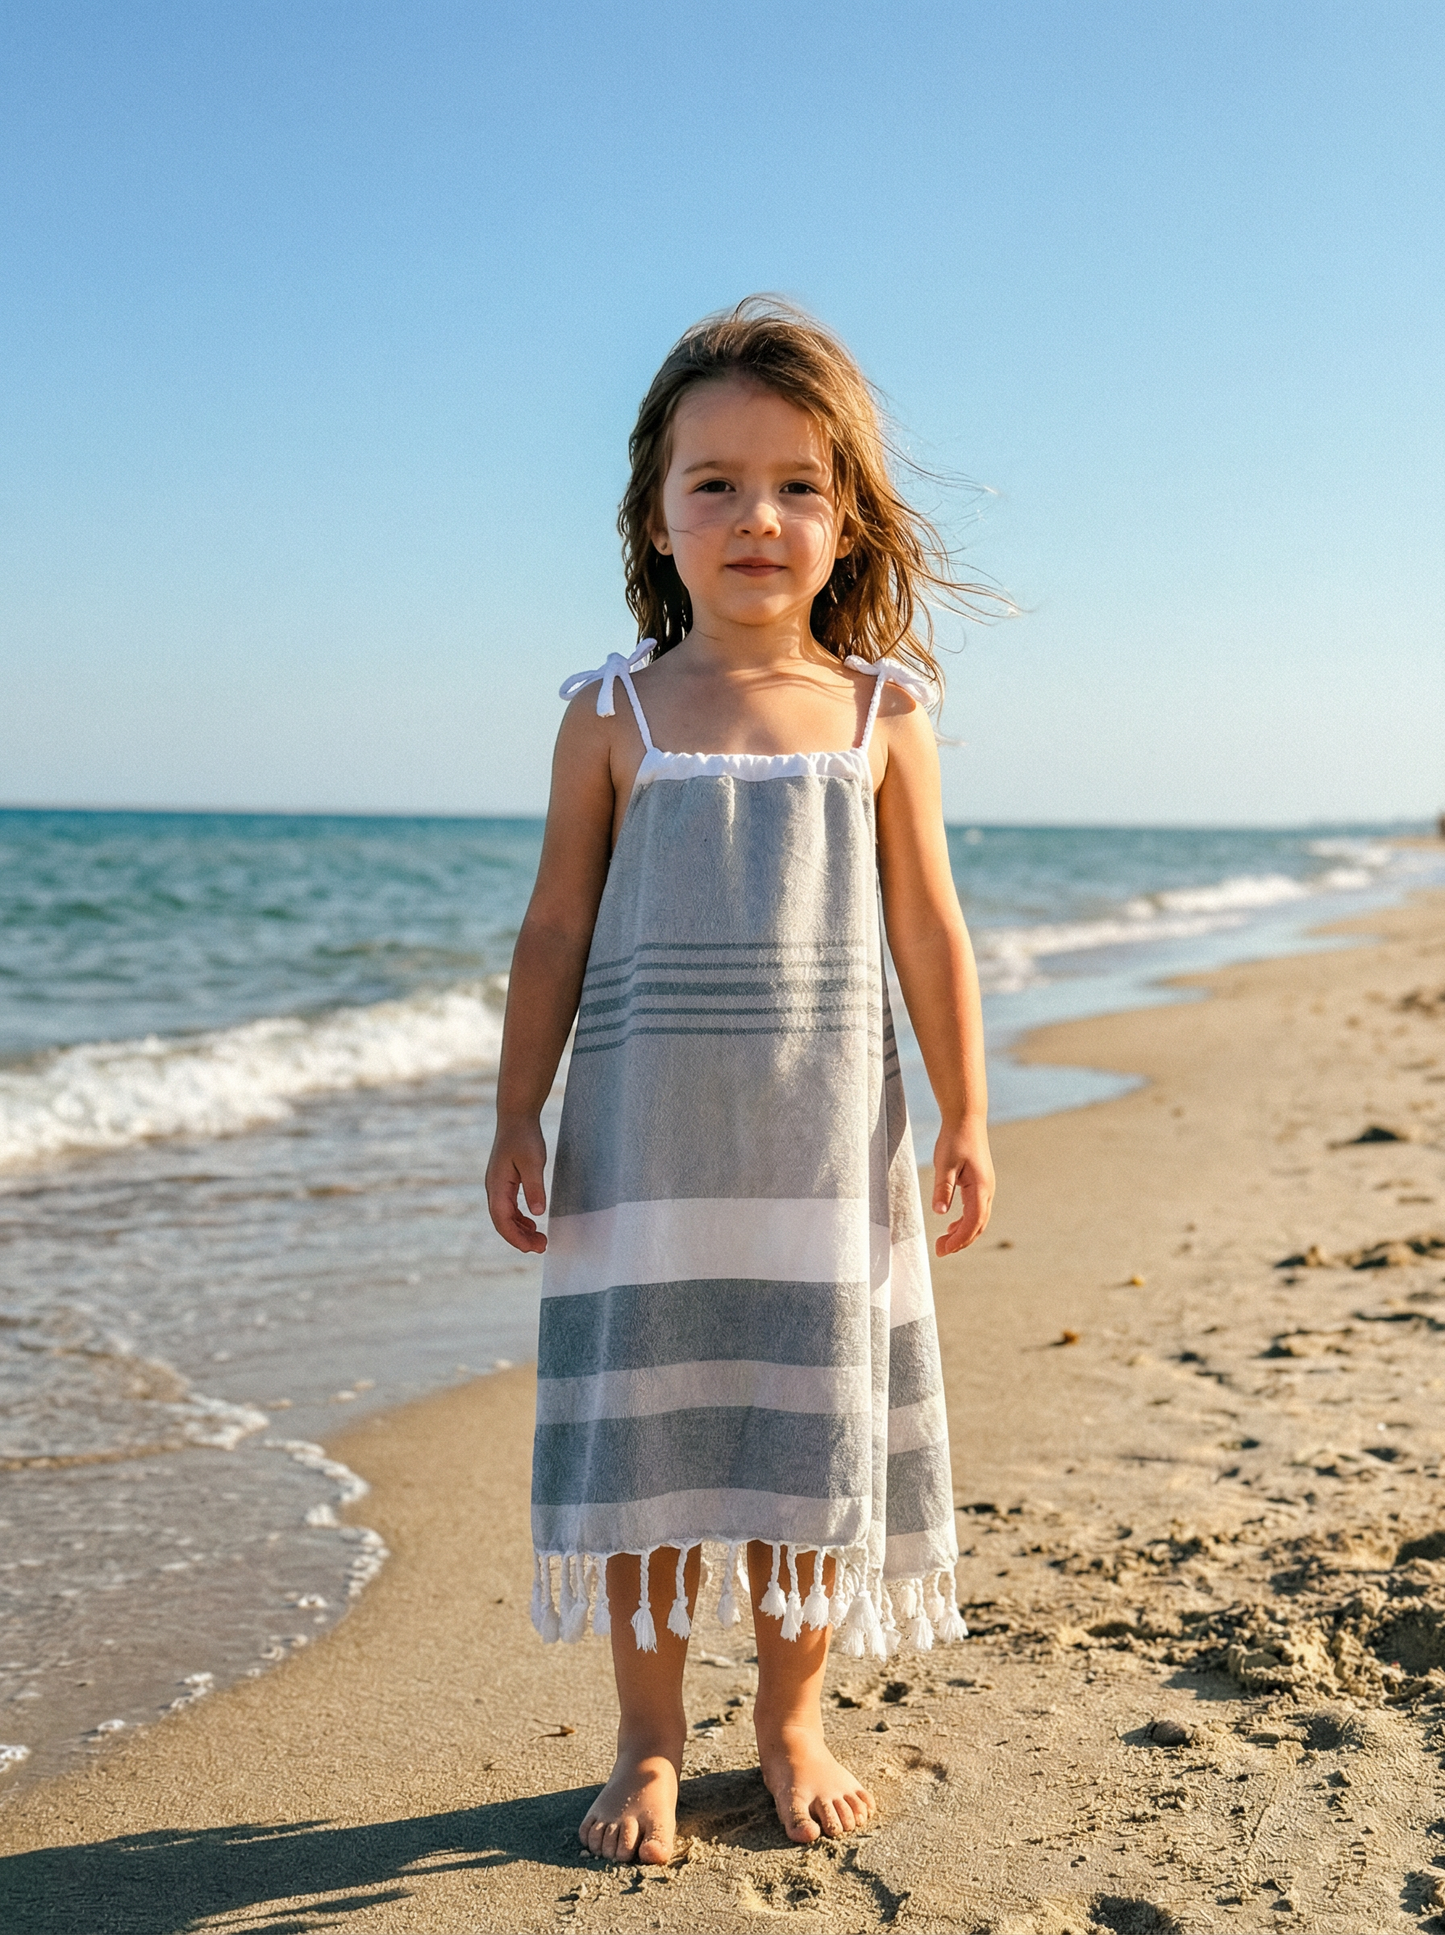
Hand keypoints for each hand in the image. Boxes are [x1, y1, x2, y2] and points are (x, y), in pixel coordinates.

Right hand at [486, 1115, 548, 1252]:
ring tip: (540, 1240)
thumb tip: (537, 1213)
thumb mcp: (534, 1162)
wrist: (516, 1117)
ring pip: (505, 1217)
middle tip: (542, 1247)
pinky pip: (508, 1208)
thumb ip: (534, 1187)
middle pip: (502, 1222)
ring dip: (520, 1231)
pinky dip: (519, 1219)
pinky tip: (532, 1224)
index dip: (516, 1238)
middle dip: (520, 1238)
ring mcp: (497, 1186)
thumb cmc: (524, 1137)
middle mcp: (493, 1188)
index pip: (502, 1220)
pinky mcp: (504, 1182)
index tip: (532, 1248)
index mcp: (497, 1186)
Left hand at [931, 1123, 993, 1254]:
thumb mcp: (944, 1164)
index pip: (973, 1223)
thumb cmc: (954, 1139)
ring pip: (978, 1219)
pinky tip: (951, 1226)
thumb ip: (942, 1188)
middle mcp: (987, 1190)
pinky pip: (976, 1210)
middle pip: (978, 1226)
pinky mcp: (981, 1184)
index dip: (959, 1240)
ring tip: (944, 1242)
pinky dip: (965, 1222)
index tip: (943, 1249)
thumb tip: (940, 1213)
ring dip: (963, 1233)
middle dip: (961, 1241)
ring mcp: (986, 1187)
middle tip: (940, 1250)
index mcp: (980, 1188)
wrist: (966, 1119)